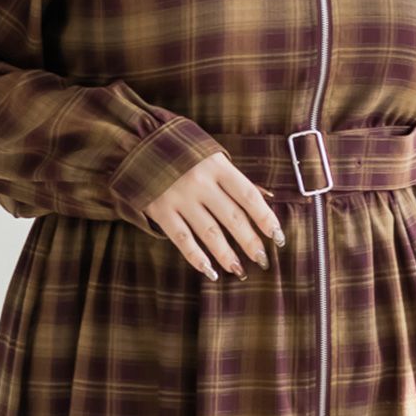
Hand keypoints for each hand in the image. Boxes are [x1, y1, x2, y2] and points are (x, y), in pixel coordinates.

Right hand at [144, 152, 286, 279]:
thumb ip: (232, 179)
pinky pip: (182, 239)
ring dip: (226, 254)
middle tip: (262, 260)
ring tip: (238, 270)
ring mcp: (180, 197)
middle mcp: (200, 182)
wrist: (138, 145)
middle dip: (250, 241)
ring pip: (209, 232)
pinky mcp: (160, 210)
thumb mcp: (210, 156)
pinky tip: (209, 271)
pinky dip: (196, 257)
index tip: (278, 237)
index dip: (265, 217)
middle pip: (232, 217)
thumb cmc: (183, 153)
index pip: (248, 195)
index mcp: (217, 166)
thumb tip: (266, 200)